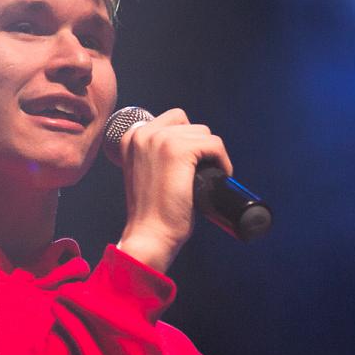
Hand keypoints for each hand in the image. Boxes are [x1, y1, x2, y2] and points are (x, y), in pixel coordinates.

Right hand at [113, 107, 229, 272]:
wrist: (149, 234)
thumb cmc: (151, 213)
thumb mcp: (146, 173)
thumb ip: (157, 155)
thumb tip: (189, 147)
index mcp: (132, 137)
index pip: (172, 120)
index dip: (188, 141)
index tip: (192, 165)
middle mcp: (142, 133)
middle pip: (189, 124)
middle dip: (200, 146)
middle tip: (203, 171)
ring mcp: (160, 140)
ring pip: (204, 133)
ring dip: (212, 154)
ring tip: (210, 176)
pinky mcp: (179, 150)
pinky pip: (214, 144)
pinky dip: (223, 160)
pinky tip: (220, 175)